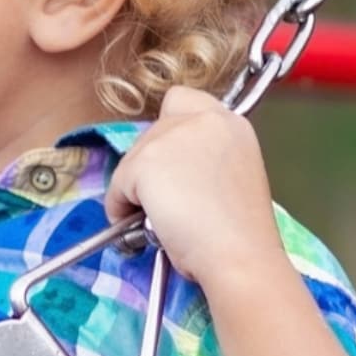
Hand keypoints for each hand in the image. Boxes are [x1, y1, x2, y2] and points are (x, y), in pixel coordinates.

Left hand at [101, 87, 285, 287]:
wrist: (239, 254)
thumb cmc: (239, 231)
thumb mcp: (230, 175)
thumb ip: (203, 157)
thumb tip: (168, 168)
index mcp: (230, 122)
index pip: (181, 101)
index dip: (170, 131)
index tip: (173, 163)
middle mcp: (204, 119)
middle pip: (151, 133)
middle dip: (151, 165)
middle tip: (166, 200)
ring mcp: (172, 137)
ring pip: (132, 159)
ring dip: (137, 187)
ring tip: (161, 217)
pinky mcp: (146, 162)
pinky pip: (116, 186)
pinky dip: (121, 208)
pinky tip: (147, 226)